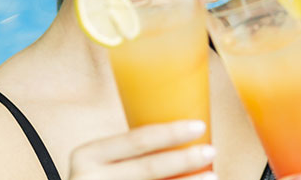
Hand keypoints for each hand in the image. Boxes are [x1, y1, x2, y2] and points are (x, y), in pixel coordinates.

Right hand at [69, 120, 214, 179]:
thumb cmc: (98, 178)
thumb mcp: (101, 162)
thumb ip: (127, 152)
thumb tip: (184, 133)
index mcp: (88, 154)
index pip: (137, 139)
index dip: (171, 132)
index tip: (200, 126)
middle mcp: (89, 178)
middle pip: (149, 167)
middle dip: (186, 158)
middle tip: (211, 150)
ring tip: (213, 174)